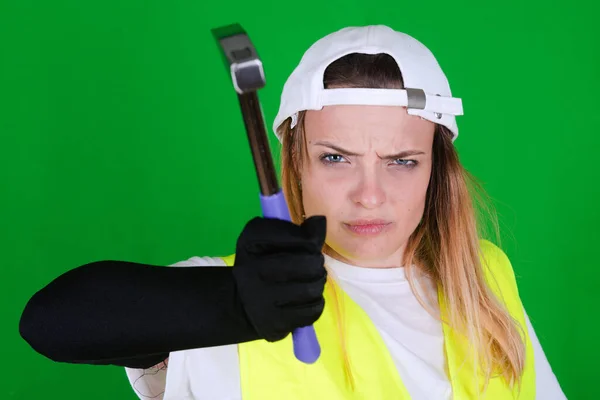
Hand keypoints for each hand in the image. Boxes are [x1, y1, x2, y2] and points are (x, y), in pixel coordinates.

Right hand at [232, 215, 326, 341]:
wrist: (240, 303)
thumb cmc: (260, 264)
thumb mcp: (268, 239)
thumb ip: (295, 230)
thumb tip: (320, 222)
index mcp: (250, 244)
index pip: (298, 237)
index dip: (310, 239)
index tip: (307, 243)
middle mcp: (252, 273)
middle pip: (309, 264)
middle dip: (317, 263)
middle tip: (312, 264)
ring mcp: (261, 302)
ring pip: (313, 288)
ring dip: (318, 282)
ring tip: (310, 280)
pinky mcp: (274, 324)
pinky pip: (313, 310)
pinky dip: (316, 302)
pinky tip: (305, 299)